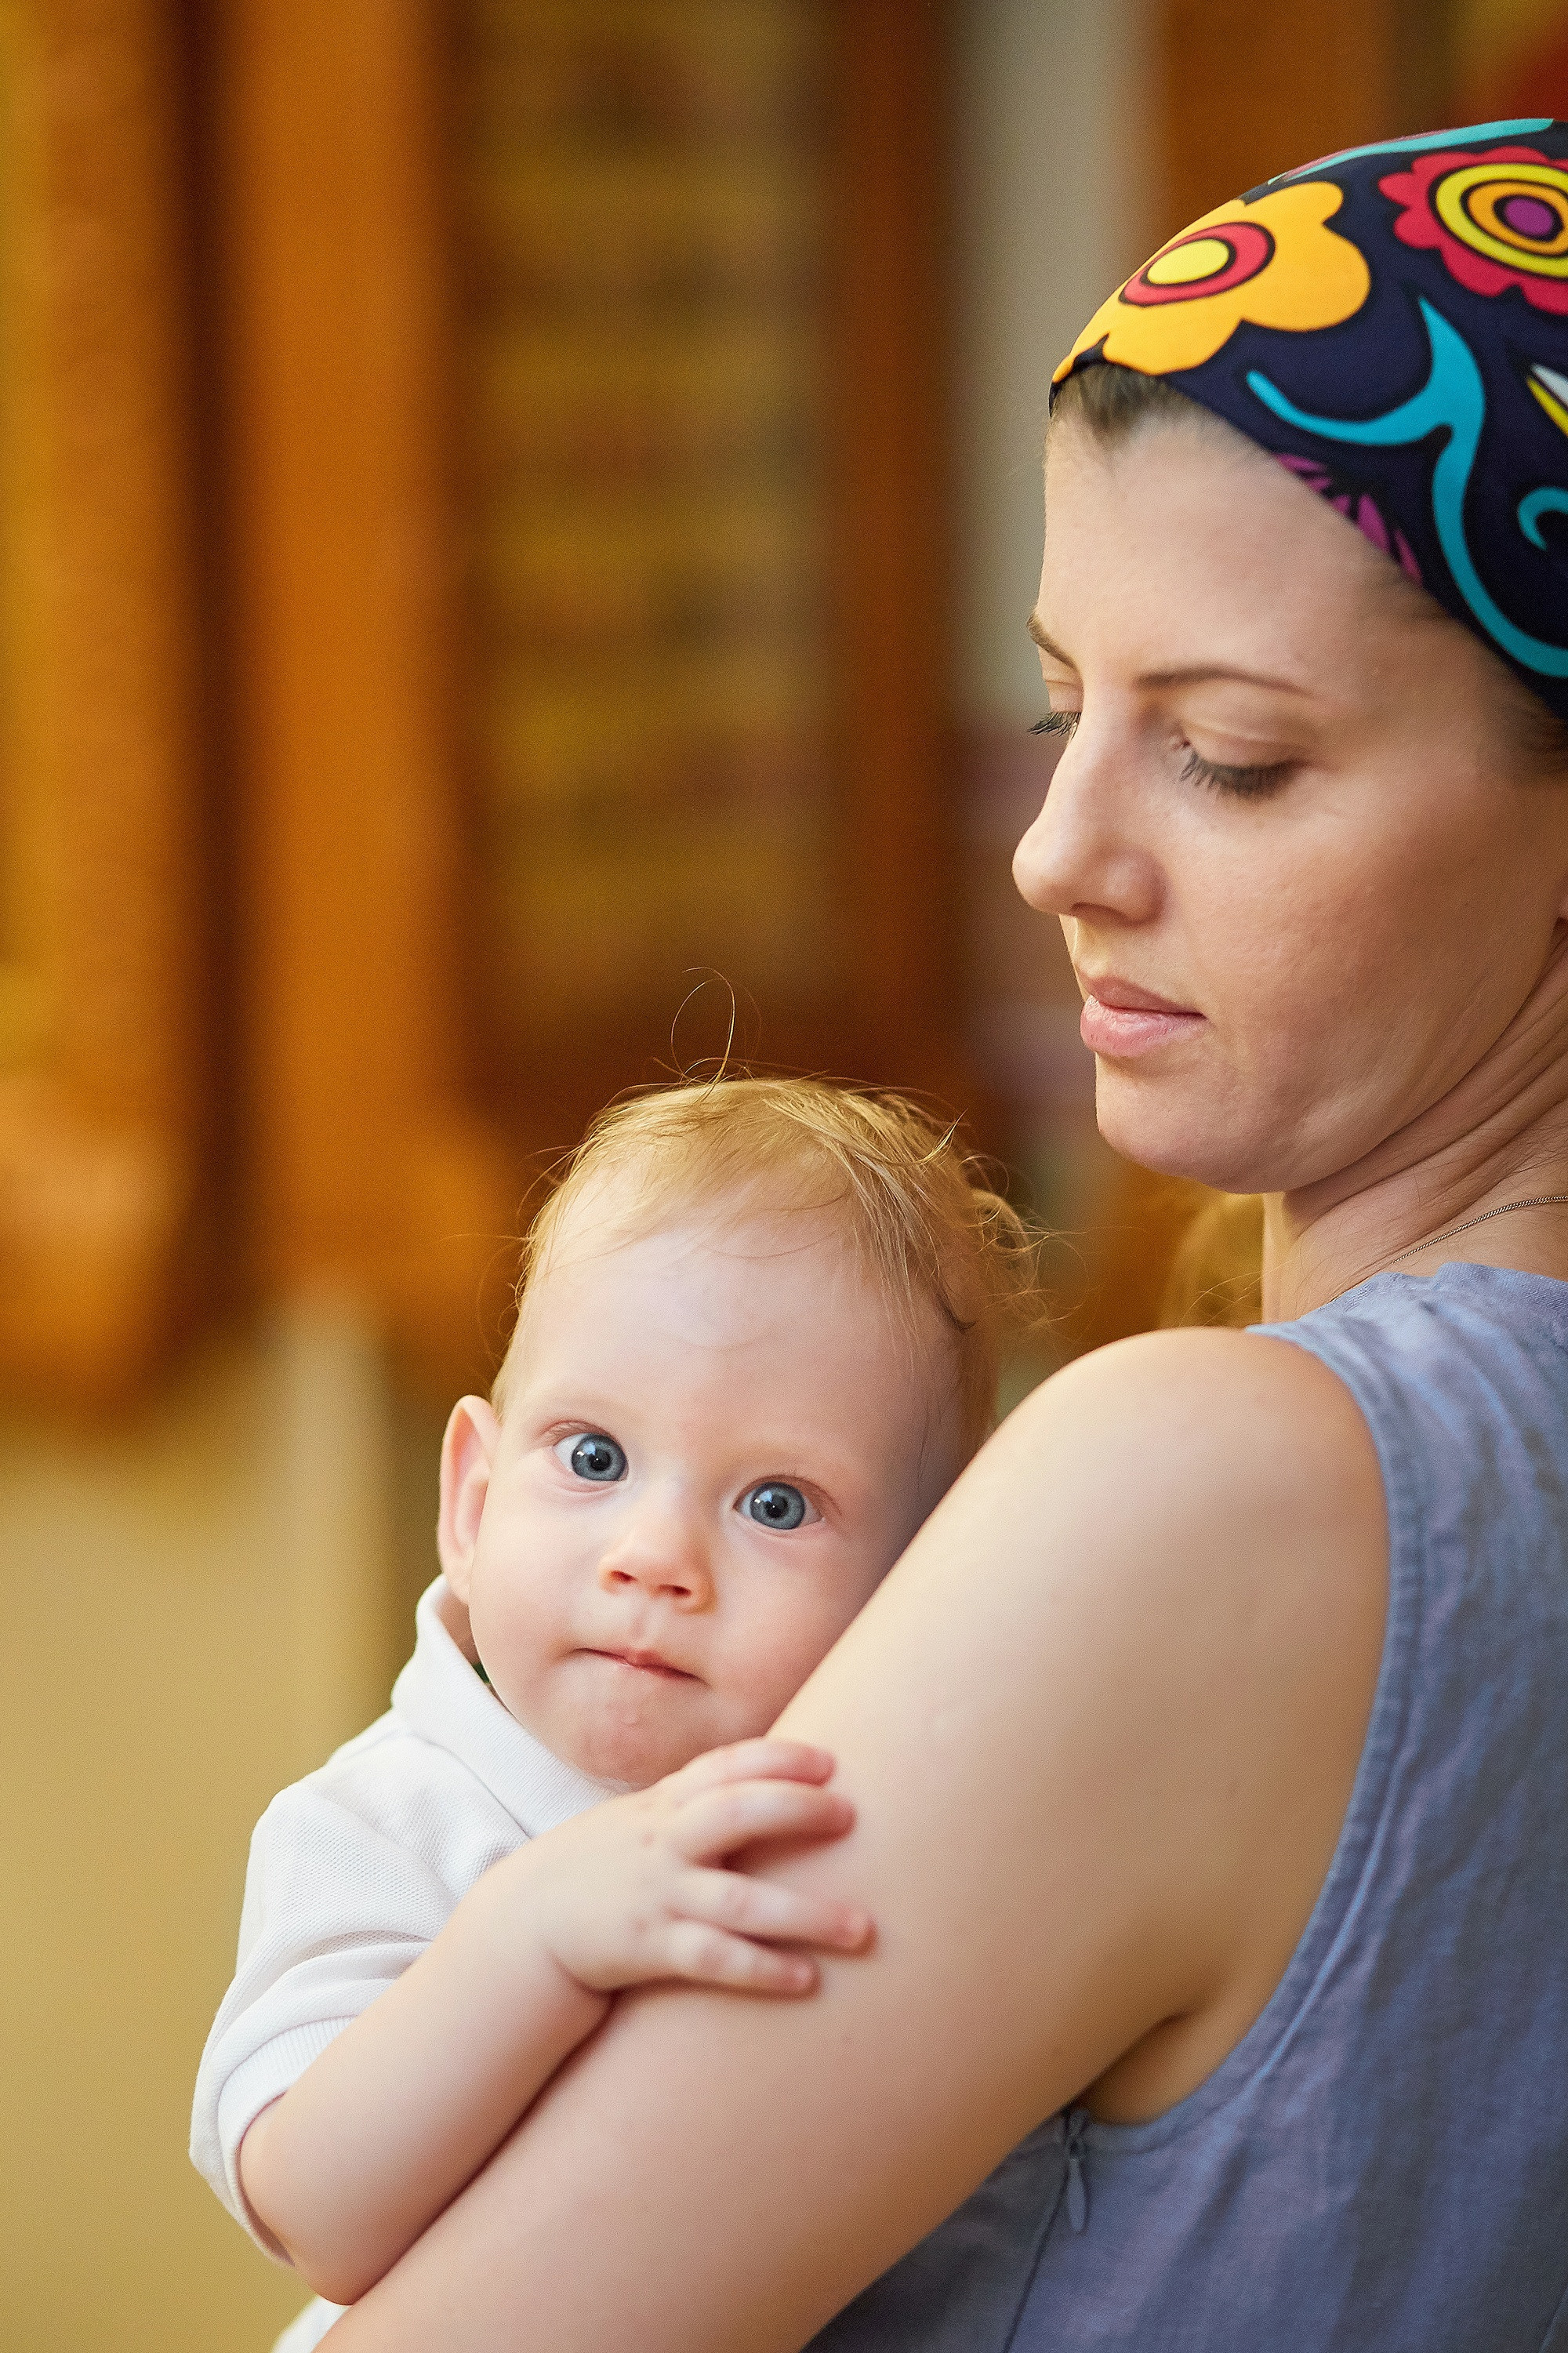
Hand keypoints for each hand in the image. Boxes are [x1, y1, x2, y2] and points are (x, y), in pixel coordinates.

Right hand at [515, 1739, 872, 1996]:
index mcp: (664, 1803)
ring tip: (861, 1928)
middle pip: (736, 1813)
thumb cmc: (608, 1864)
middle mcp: (664, 1842)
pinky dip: (761, 1968)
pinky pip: (713, 1959)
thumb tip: (778, 1784)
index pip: (725, 1766)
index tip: (831, 1762)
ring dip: (805, 1914)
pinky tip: (806, 1978)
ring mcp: (659, 1896)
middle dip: (796, 1810)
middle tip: (852, 1816)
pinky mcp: (649, 1948)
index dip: (778, 1759)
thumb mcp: (646, 1818)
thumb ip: (700, 1801)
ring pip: (739, 1900)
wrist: (528, 1921)